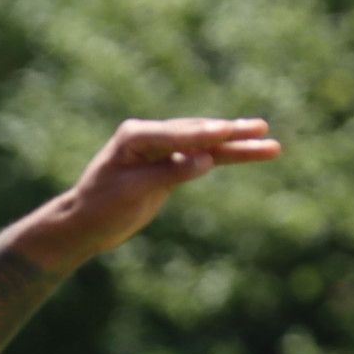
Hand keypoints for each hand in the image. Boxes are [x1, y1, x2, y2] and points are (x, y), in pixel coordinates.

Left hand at [35, 118, 282, 262]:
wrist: (84, 224)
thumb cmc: (100, 208)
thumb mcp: (133, 193)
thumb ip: (169, 174)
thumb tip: (206, 160)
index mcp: (135, 136)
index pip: (178, 134)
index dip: (207, 134)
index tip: (231, 131)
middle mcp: (150, 136)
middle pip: (198, 133)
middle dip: (232, 133)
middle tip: (262, 128)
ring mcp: (161, 149)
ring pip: (205, 145)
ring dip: (236, 144)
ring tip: (269, 140)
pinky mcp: (169, 164)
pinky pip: (202, 159)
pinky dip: (225, 156)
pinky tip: (248, 150)